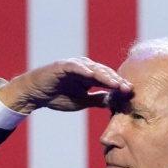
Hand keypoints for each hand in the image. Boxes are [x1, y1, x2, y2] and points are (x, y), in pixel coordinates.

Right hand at [0, 57, 132, 113]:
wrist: (35, 94)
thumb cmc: (57, 96)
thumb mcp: (82, 101)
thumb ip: (97, 99)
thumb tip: (114, 102)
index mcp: (90, 76)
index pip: (109, 80)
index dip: (120, 86)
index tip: (132, 94)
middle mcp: (85, 68)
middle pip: (105, 73)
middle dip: (117, 81)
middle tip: (129, 89)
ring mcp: (74, 65)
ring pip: (94, 69)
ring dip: (106, 76)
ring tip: (116, 83)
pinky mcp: (62, 65)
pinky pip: (75, 66)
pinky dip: (83, 70)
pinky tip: (92, 75)